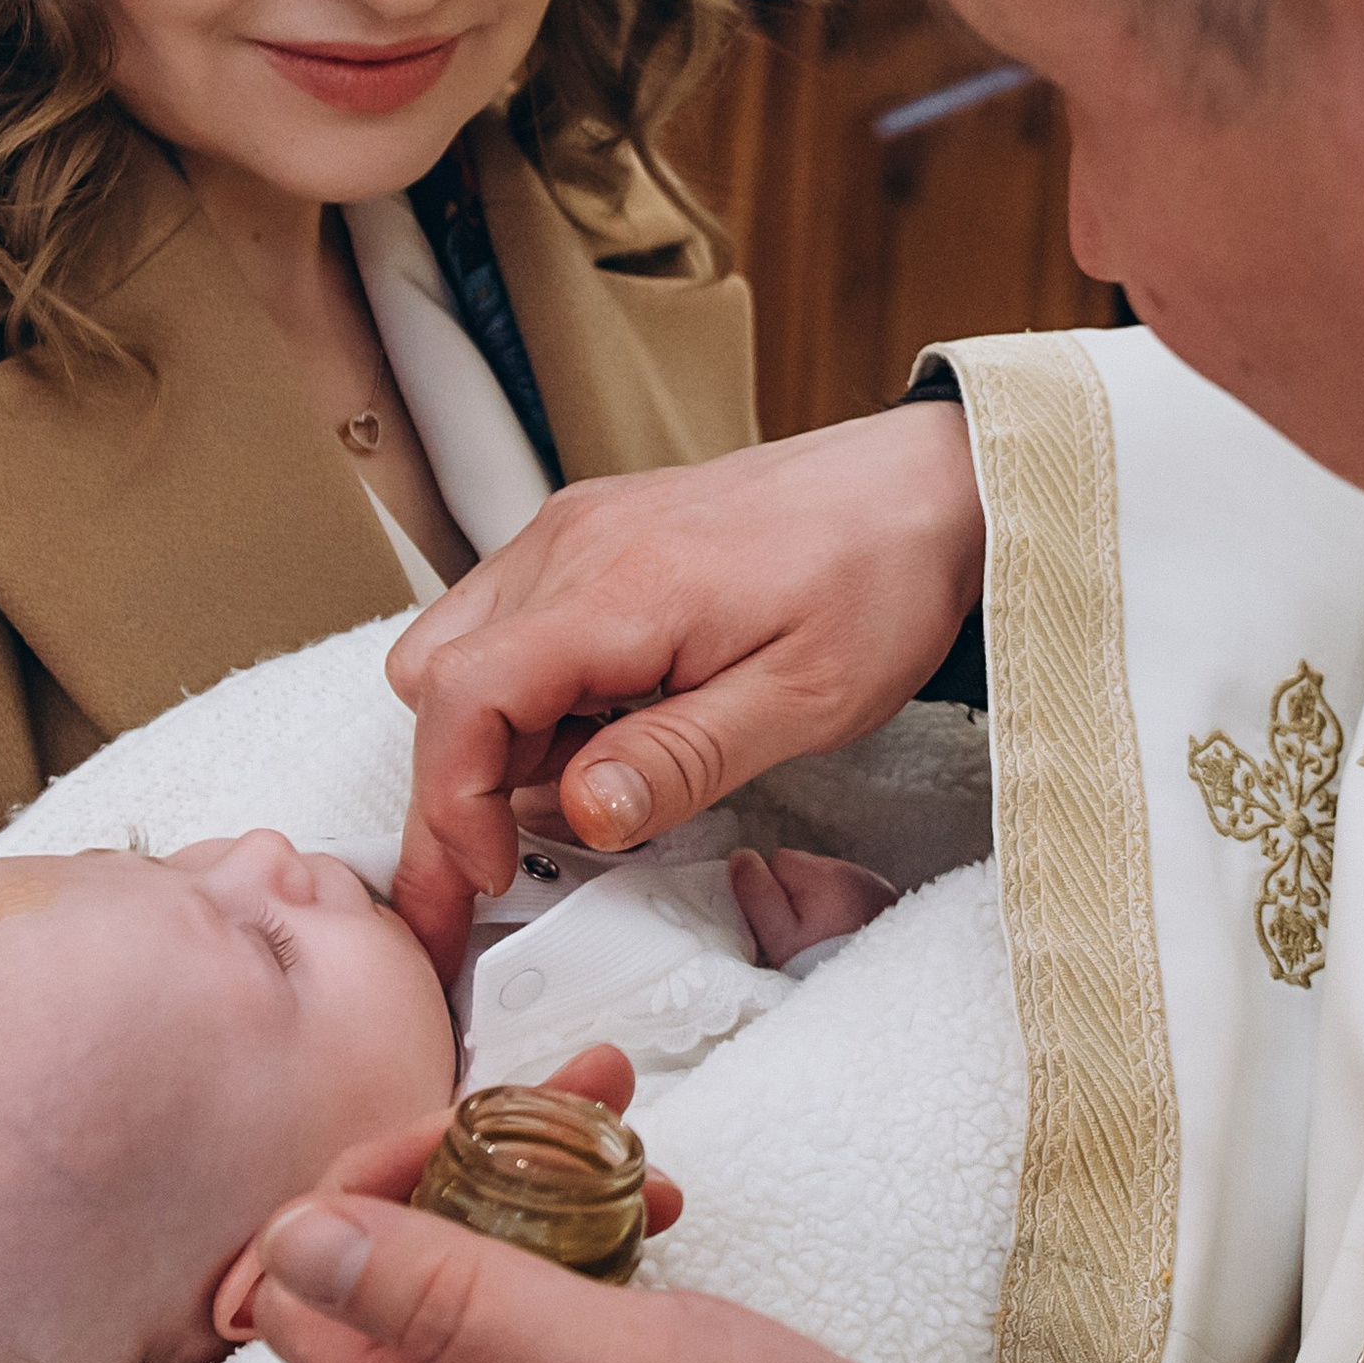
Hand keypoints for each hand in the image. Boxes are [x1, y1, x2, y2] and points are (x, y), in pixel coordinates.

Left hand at [213, 1047, 678, 1341]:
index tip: (456, 1132)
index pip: (313, 1294)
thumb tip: (294, 1240)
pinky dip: (592, 1236)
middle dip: (467, 1159)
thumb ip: (442, 1301)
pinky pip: (557, 1308)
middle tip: (572, 1093)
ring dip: (540, 1183)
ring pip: (486, 1275)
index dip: (365, 1189)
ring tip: (626, 1121)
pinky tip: (655, 1205)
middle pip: (400, 1271)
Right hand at [386, 409, 982, 974]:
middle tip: (525, 857)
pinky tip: (608, 721)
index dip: (450, 805)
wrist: (926, 483)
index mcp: (618, 588)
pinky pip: (508, 622)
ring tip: (598, 775)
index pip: (461, 698)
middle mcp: (573, 545)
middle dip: (463, 784)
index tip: (485, 878)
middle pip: (437, 681)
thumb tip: (579, 816)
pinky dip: (528, 692)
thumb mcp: (802, 702)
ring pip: (457, 650)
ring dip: (495, 738)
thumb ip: (679, 761)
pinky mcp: (592, 536)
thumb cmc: (880, 579)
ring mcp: (575, 532)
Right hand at [729, 846, 899, 966]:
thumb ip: (756, 894)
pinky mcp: (884, 896)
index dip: (769, 892)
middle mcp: (850, 870)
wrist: (875, 990)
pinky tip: (842, 932)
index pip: (777, 861)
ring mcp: (871, 882)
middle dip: (794, 894)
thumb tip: (740, 856)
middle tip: (800, 934)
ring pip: (825, 879)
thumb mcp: (778, 938)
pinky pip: (850, 890)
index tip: (779, 925)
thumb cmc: (819, 966)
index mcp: (822, 875)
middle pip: (803, 868)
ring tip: (822, 936)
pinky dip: (842, 905)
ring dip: (818, 899)